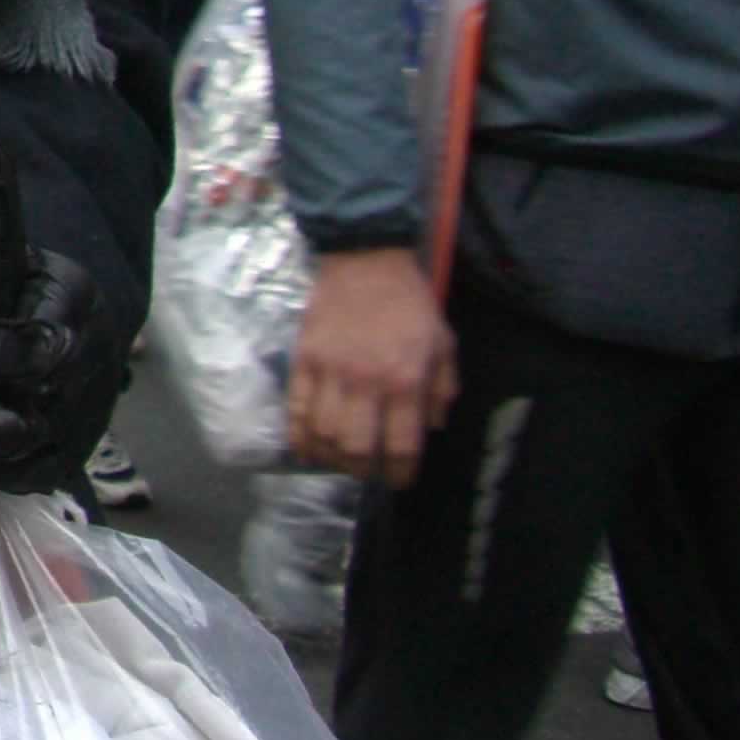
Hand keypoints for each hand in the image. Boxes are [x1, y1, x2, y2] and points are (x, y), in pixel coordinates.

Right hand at [290, 248, 455, 484]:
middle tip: (365, 471)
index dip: (399, 473)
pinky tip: (305, 448)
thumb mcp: (443, 343)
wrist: (365, 259)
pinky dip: (298, 434)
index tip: (398, 480)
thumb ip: (442, 389)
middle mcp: (366, 383)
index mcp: (406, 381)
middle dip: (360, 470)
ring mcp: (330, 371)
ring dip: (329, 457)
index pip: (402, 445)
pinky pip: (296, 407)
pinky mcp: (304, 359)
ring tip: (336, 461)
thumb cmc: (410, 303)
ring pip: (322, 433)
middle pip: (355, 447)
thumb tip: (431, 427)